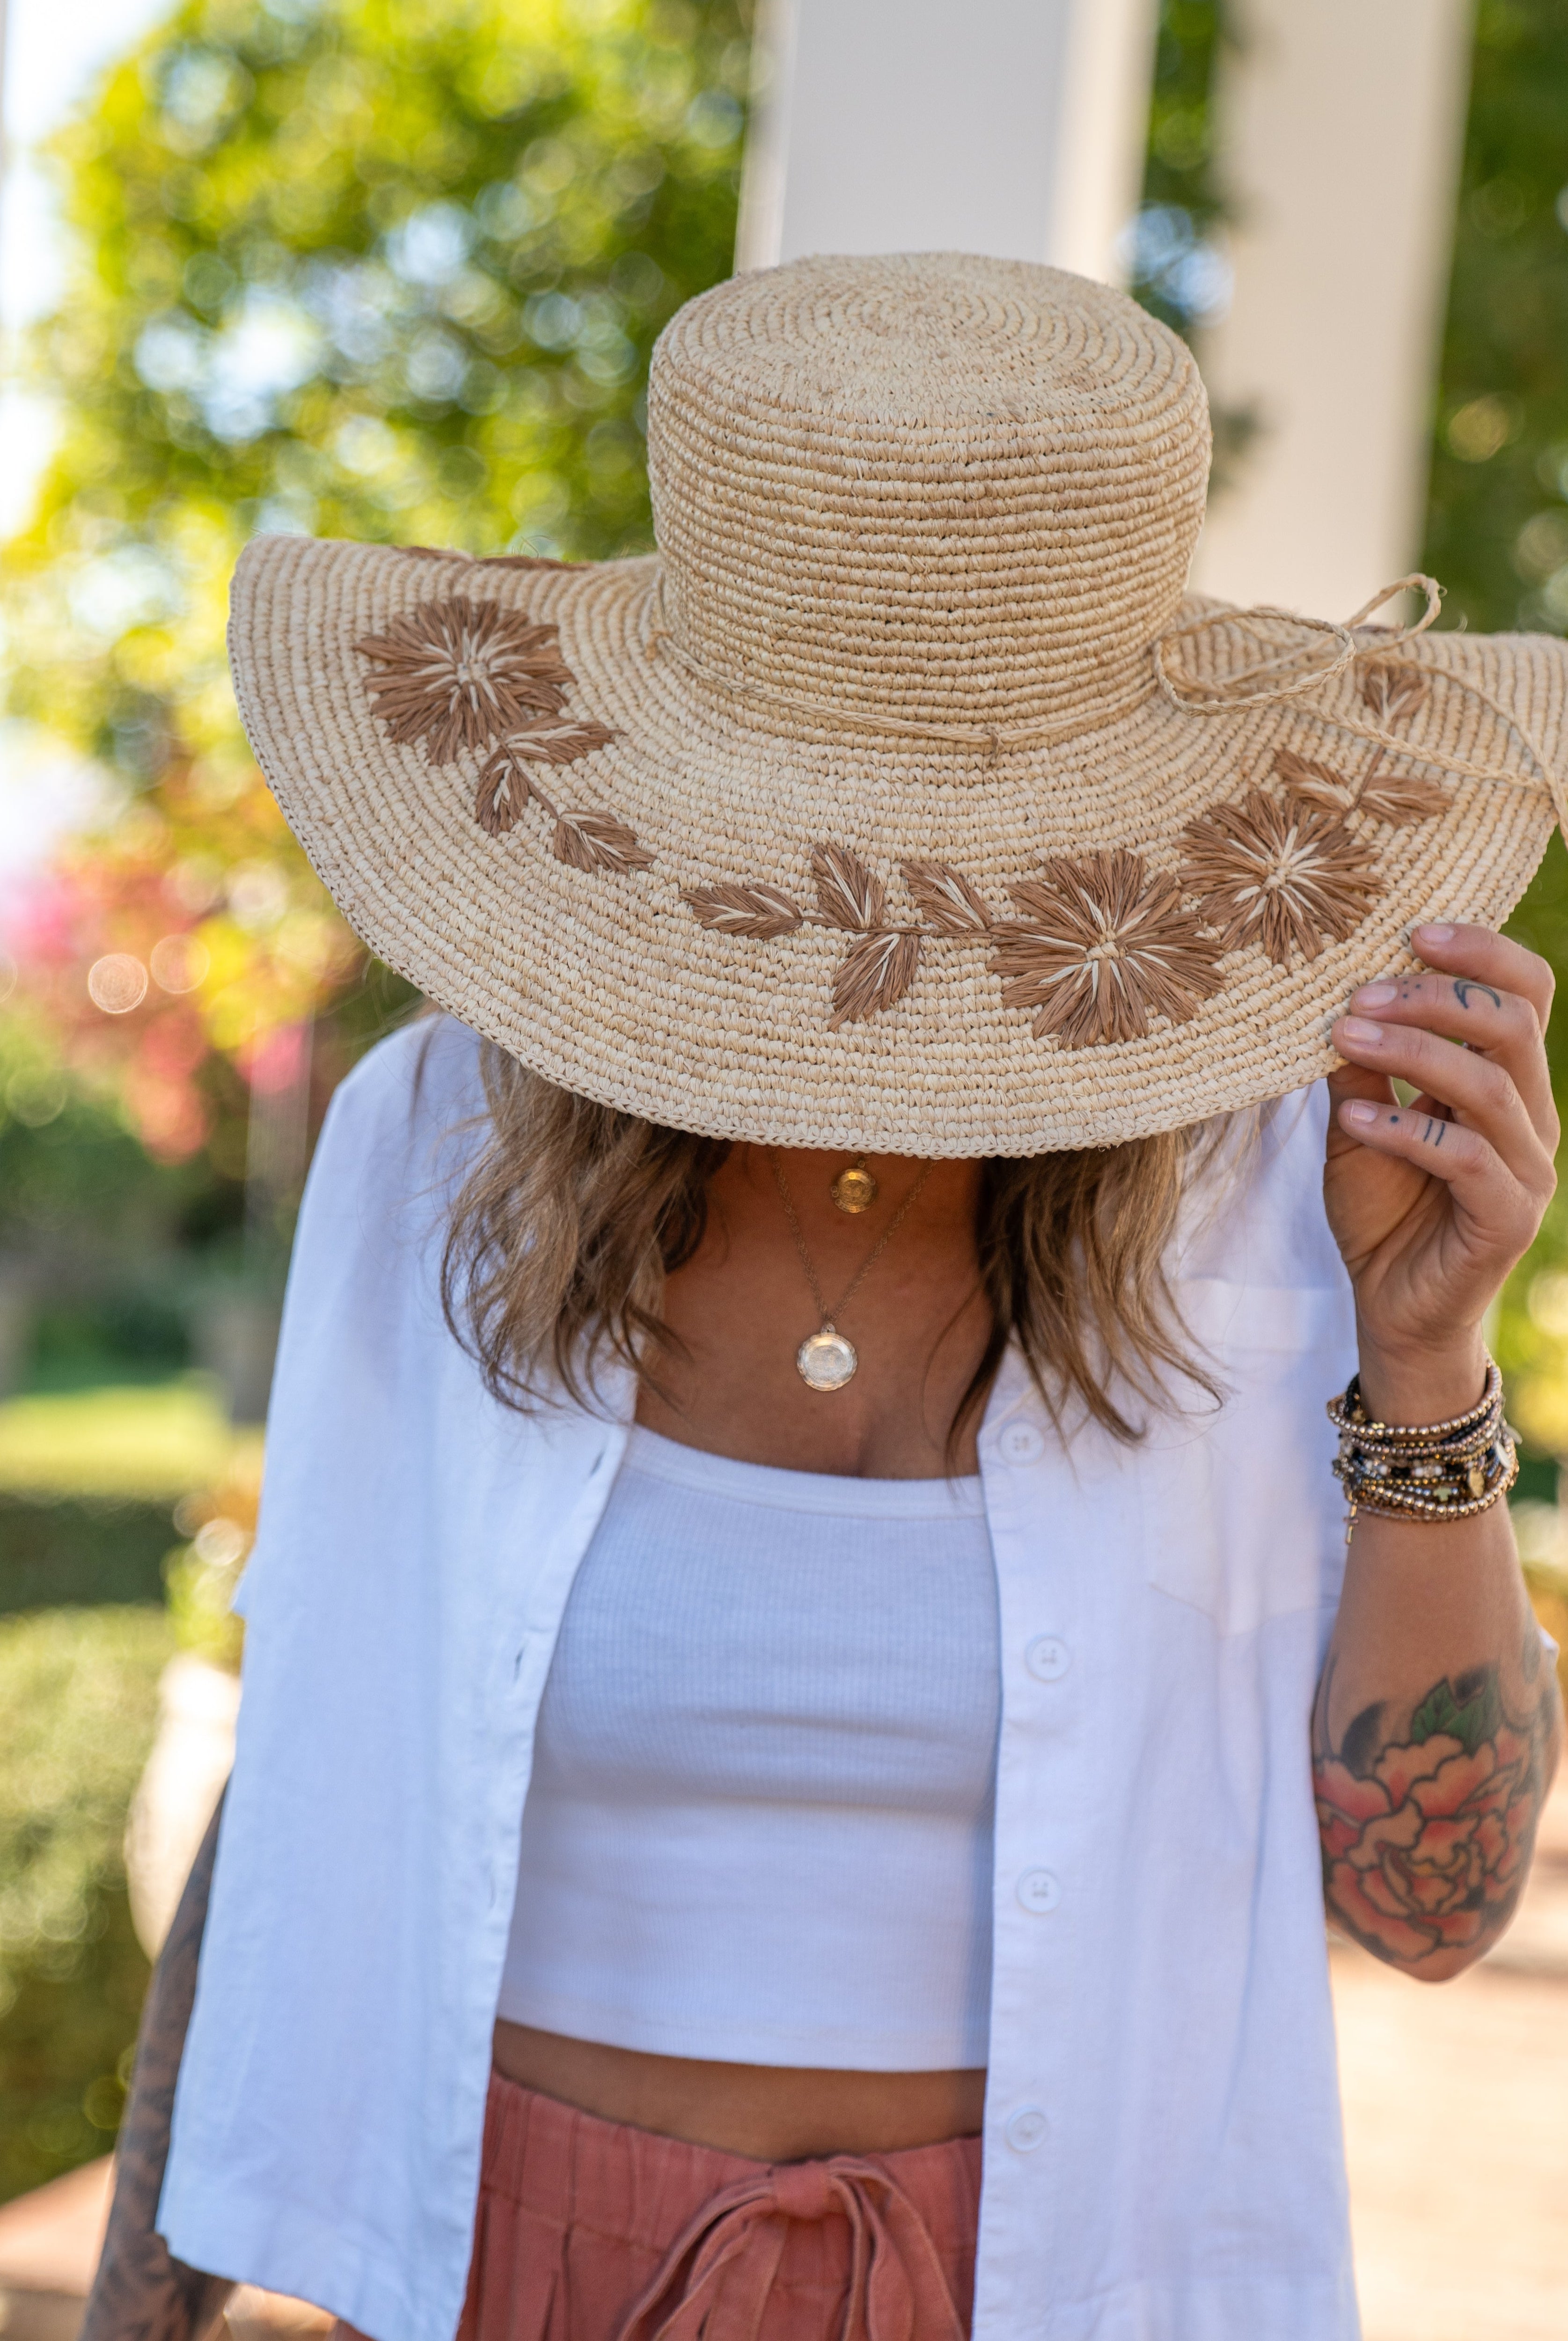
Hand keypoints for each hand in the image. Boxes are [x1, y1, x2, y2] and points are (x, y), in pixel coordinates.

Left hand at [1325, 923, 1557, 1418]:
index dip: (1481, 951)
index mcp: (1509, 1083)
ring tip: (1342, 1034)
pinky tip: (1355, 1115)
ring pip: (1491, 1084)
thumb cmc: (1382, 1210)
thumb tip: (1332, 986)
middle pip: (1514, 1024)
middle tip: (1359, 990)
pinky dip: (1407, 1126)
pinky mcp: (1506, 1219)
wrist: (1390, 1309)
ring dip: (1413, 1051)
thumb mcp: (1358, 1119)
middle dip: (1436, 996)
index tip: (1409, 931)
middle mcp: (1532, 1119)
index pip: (1526, 993)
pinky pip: (1467, 1157)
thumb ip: (1360, 1060)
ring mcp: (1527, 1171)